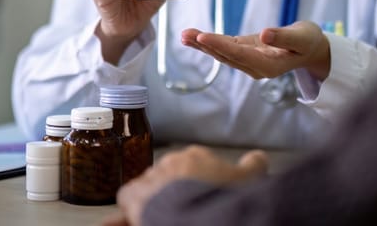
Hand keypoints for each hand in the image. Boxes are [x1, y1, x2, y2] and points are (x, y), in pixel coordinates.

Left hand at [102, 145, 267, 225]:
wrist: (203, 216)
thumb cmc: (225, 198)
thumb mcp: (251, 179)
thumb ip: (254, 165)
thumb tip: (258, 156)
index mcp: (195, 156)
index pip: (192, 162)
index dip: (196, 179)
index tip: (200, 192)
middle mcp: (170, 163)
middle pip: (168, 173)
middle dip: (172, 188)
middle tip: (183, 206)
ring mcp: (151, 180)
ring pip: (146, 185)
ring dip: (150, 196)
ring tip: (159, 214)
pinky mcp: (134, 198)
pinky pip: (126, 200)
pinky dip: (123, 212)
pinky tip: (119, 222)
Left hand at [181, 20, 330, 80]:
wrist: (311, 49)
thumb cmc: (308, 41)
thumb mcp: (301, 38)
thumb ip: (283, 37)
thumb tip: (264, 34)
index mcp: (268, 66)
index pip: (240, 54)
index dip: (221, 45)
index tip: (203, 37)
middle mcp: (255, 67)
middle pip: (226, 56)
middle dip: (205, 46)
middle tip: (186, 35)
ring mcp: (249, 63)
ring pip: (222, 54)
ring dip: (203, 45)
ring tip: (184, 35)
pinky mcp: (246, 54)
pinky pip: (225, 49)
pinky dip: (210, 43)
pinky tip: (195, 37)